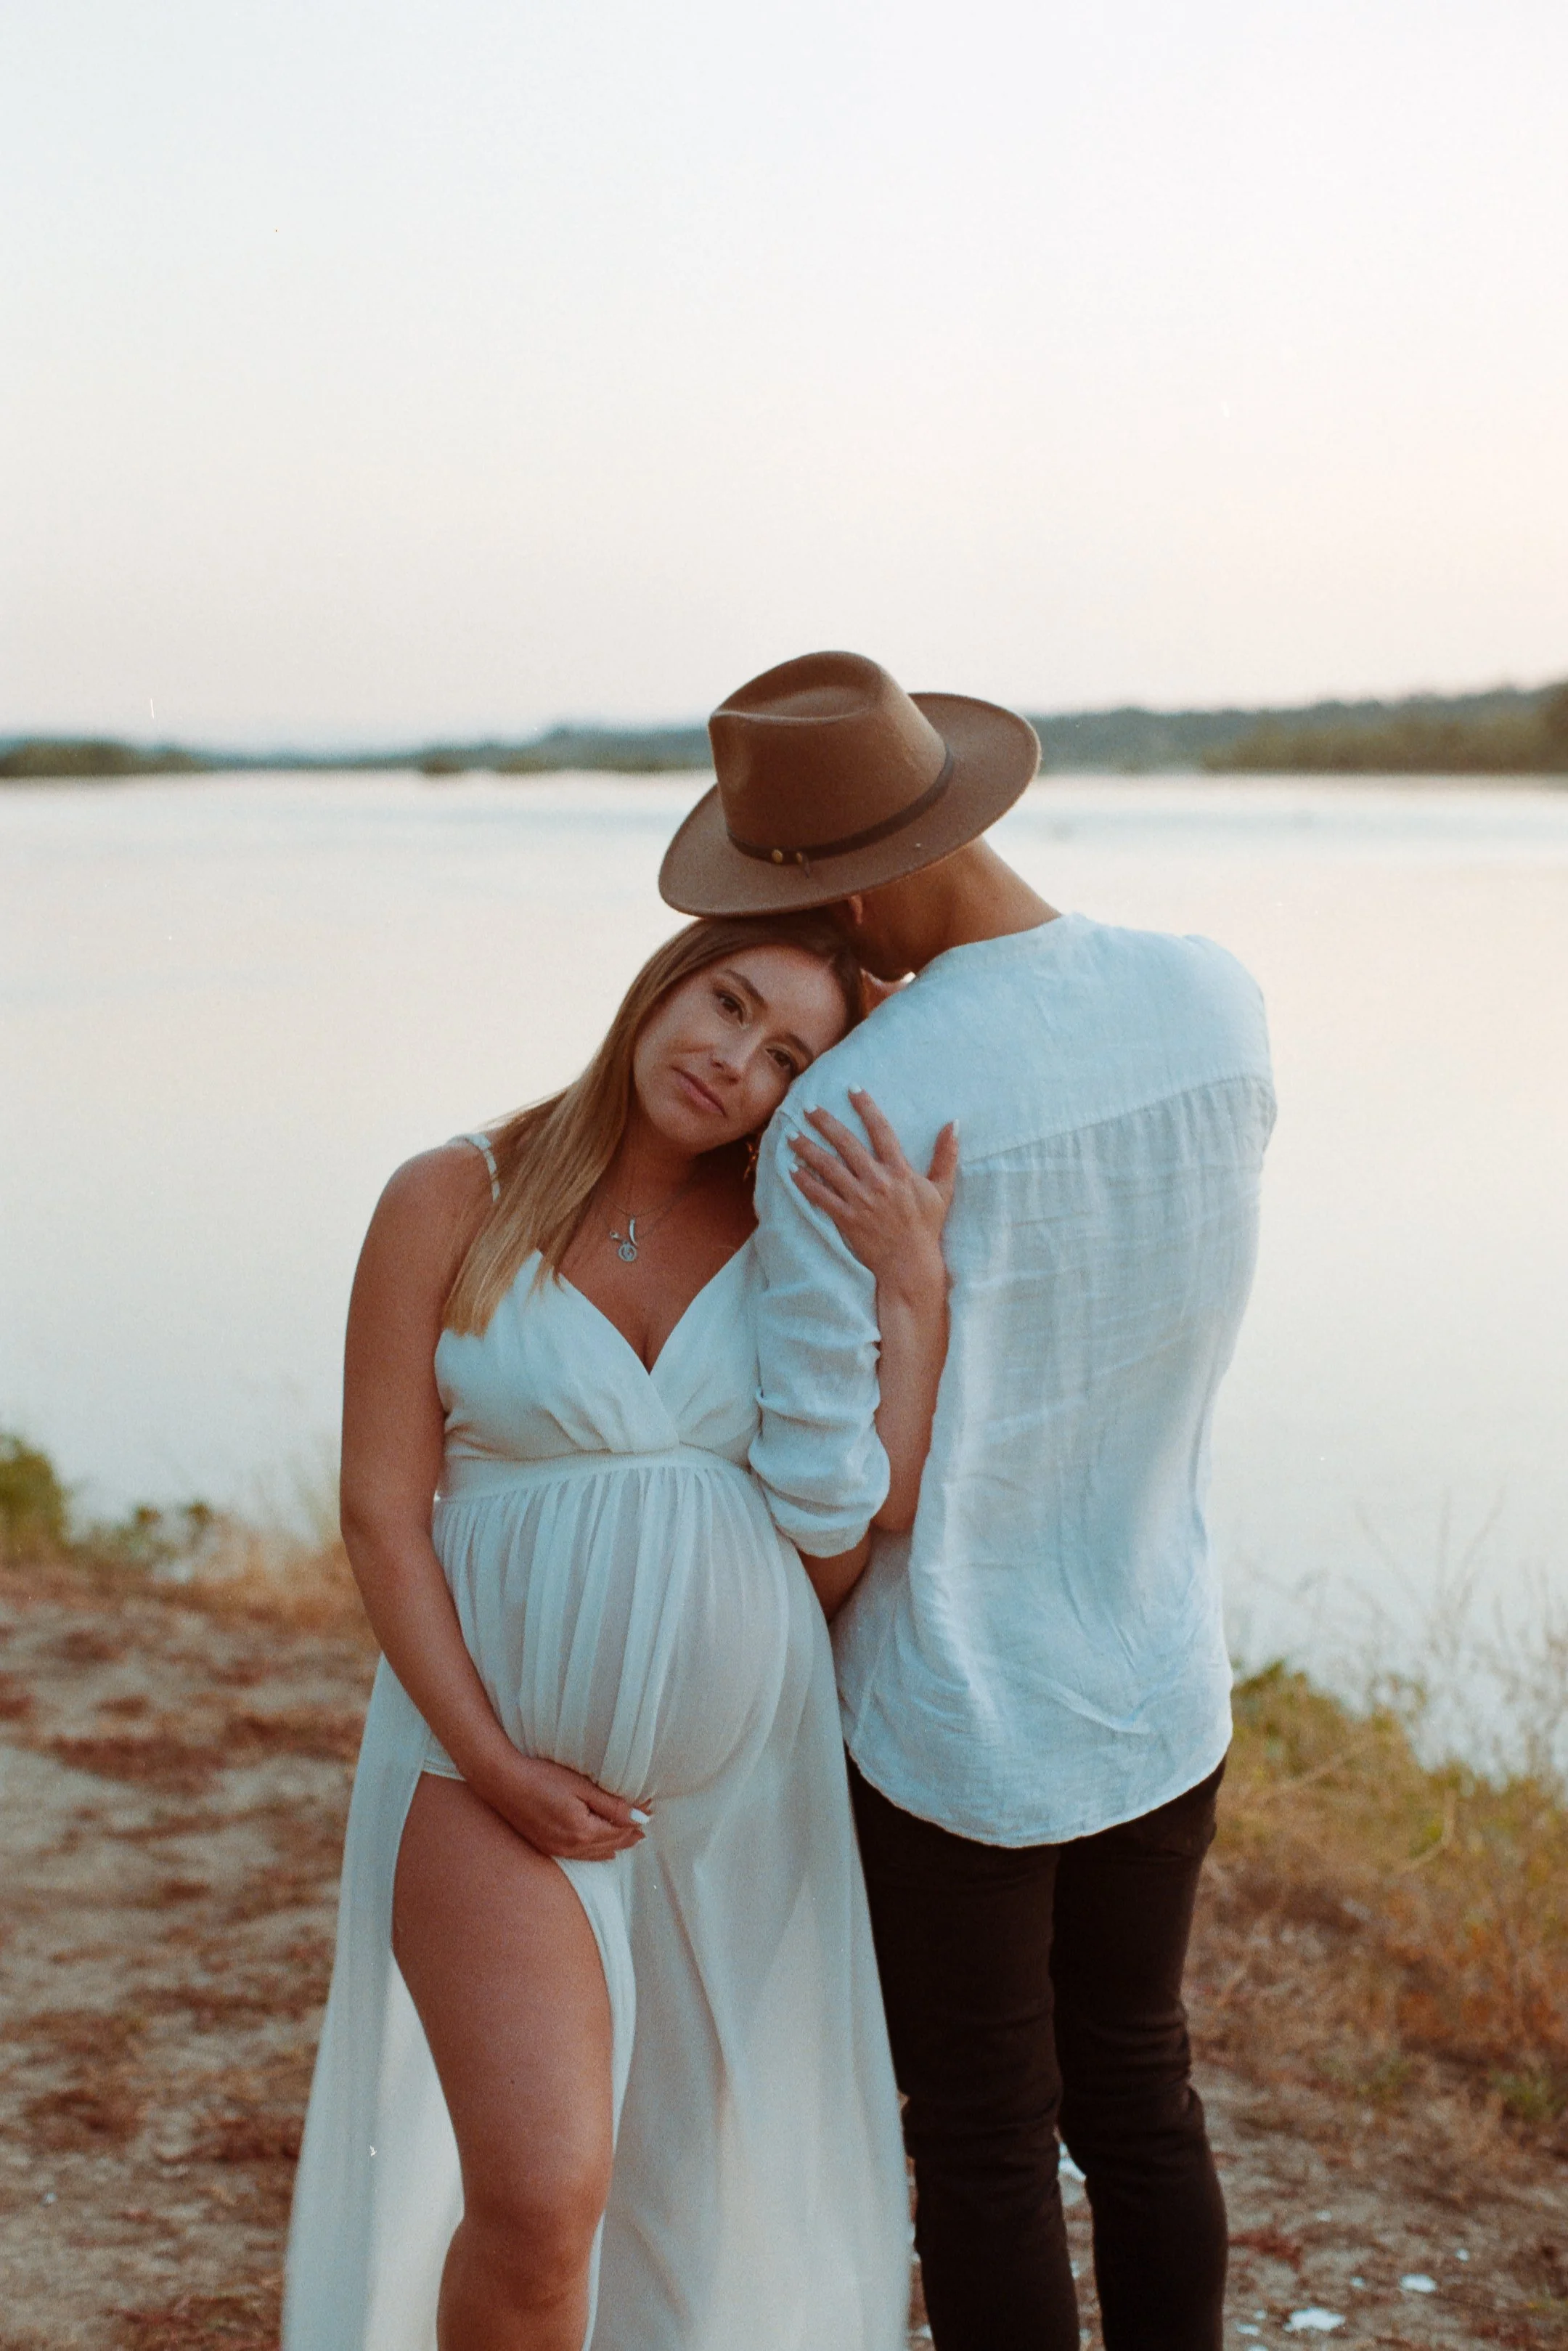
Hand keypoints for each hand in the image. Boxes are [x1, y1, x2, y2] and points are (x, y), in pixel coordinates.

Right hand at [476, 1748, 649, 1861]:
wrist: (502, 1783)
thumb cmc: (541, 1778)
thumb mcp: (581, 1787)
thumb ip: (612, 1805)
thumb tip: (641, 1817)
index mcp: (583, 1831)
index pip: (619, 1830)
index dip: (636, 1821)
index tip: (649, 1810)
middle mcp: (572, 1847)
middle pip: (610, 1845)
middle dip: (628, 1836)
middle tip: (644, 1828)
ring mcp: (557, 1850)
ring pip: (595, 1854)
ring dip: (614, 1846)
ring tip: (630, 1839)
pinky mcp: (546, 1847)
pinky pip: (579, 1856)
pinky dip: (595, 1852)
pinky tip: (602, 1851)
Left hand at [787, 1090, 956, 1298]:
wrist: (910, 1263)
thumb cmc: (927, 1226)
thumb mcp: (942, 1189)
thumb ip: (946, 1155)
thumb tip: (954, 1123)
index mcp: (900, 1171)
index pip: (881, 1130)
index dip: (866, 1107)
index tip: (852, 1089)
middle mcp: (877, 1181)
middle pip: (846, 1143)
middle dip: (825, 1123)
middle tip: (808, 1107)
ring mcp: (860, 1200)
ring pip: (828, 1167)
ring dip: (808, 1149)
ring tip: (792, 1136)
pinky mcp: (846, 1218)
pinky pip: (821, 1196)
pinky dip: (805, 1182)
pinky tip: (792, 1170)